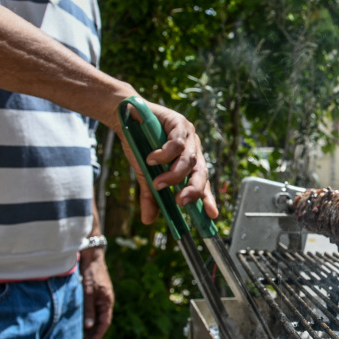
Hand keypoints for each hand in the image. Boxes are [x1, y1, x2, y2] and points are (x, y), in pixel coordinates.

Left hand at [81, 249, 114, 338]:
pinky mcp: (95, 294)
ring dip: (90, 327)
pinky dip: (88, 318)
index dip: (98, 334)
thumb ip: (88, 309)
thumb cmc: (90, 273)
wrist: (92, 257)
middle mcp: (106, 301)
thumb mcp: (88, 292)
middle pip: (101, 321)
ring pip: (96, 316)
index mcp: (107, 301)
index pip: (104, 323)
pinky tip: (81, 322)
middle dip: (93, 333)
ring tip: (81, 336)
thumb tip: (89, 326)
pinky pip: (93, 310)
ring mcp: (101, 298)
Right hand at [118, 100, 218, 224]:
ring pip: (189, 160)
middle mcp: (193, 149)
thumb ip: (150, 195)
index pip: (202, 182)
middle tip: (180, 201)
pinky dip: (165, 154)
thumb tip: (148, 220)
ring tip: (157, 182)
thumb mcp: (146, 174)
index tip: (212, 215)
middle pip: (201, 172)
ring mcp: (188, 135)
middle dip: (193, 189)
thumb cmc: (140, 144)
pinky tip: (152, 158)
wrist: (127, 118)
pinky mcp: (178, 122)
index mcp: (189, 162)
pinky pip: (177, 143)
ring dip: (173, 175)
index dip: (208, 198)